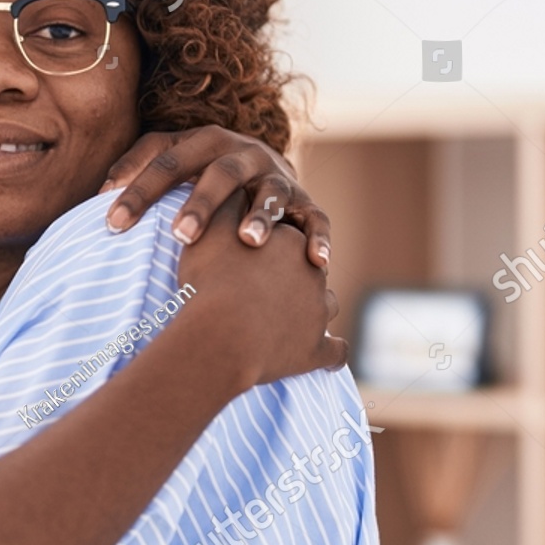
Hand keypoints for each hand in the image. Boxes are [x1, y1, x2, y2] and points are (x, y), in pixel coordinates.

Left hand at [101, 126, 330, 267]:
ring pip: (271, 194)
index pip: (166, 162)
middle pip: (222, 173)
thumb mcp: (170, 160)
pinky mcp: (306, 203)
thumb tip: (96, 197)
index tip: (111, 225)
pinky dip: (318, 239)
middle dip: (201, 203)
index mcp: (205, 142)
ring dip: (261, 216)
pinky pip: (316, 220)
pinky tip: (316, 262)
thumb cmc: (200, 172)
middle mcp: (245, 154)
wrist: (263, 168)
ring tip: (249, 241)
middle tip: (180, 235)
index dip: (138, 192)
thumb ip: (135, 168)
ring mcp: (277, 178)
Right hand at [176, 192, 345, 389]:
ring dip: (313, 310)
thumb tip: (235, 186)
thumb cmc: (211, 280)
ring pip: (326, 306)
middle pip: (308, 269)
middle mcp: (313, 273)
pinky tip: (328, 357)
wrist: (221, 334)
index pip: (286, 237)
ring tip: (289, 319)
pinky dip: (331, 353)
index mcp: (290, 241)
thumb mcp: (209, 231)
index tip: (251, 253)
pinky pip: (335, 352)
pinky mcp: (317, 350)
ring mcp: (319, 313)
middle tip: (264, 287)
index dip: (268, 246)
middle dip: (292, 276)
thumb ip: (225, 204)